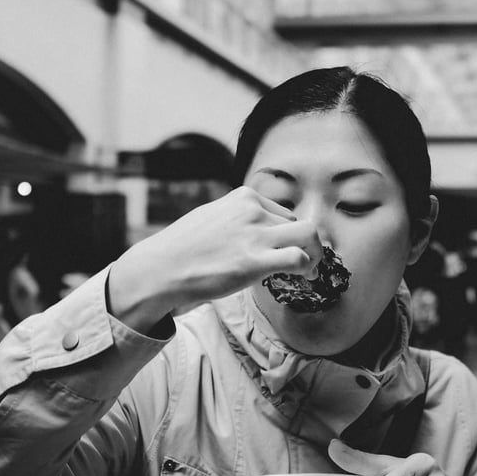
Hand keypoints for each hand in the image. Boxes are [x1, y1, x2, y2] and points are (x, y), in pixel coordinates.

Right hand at [107, 187, 322, 327]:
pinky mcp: (254, 261)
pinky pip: (298, 258)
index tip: (284, 250)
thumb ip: (236, 219)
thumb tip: (256, 230)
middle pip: (300, 224)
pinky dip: (308, 267)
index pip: (283, 212)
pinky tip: (303, 277)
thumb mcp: (212, 217)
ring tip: (309, 270)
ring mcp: (255, 235)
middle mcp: (253, 211)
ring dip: (315, 254)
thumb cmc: (183, 249)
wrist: (161, 268)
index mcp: (243, 198)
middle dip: (306, 244)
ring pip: (309, 235)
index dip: (288, 234)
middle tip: (305, 263)